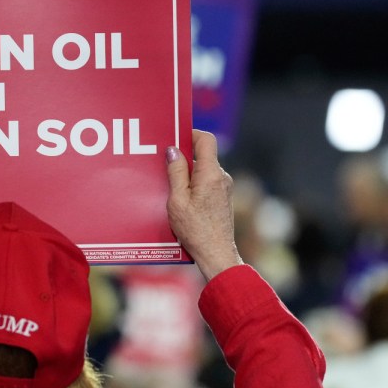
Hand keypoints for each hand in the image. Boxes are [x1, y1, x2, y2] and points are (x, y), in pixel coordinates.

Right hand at [165, 129, 241, 281]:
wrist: (216, 253)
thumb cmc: (195, 230)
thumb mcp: (177, 200)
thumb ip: (176, 172)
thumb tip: (174, 150)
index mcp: (210, 174)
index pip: (206, 139)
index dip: (190, 134)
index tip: (174, 138)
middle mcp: (221, 177)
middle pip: (203, 155)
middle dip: (183, 157)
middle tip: (164, 165)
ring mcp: (224, 187)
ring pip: (203, 170)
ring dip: (187, 174)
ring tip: (169, 187)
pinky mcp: (222, 197)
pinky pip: (206, 182)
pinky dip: (193, 185)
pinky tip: (181, 199)